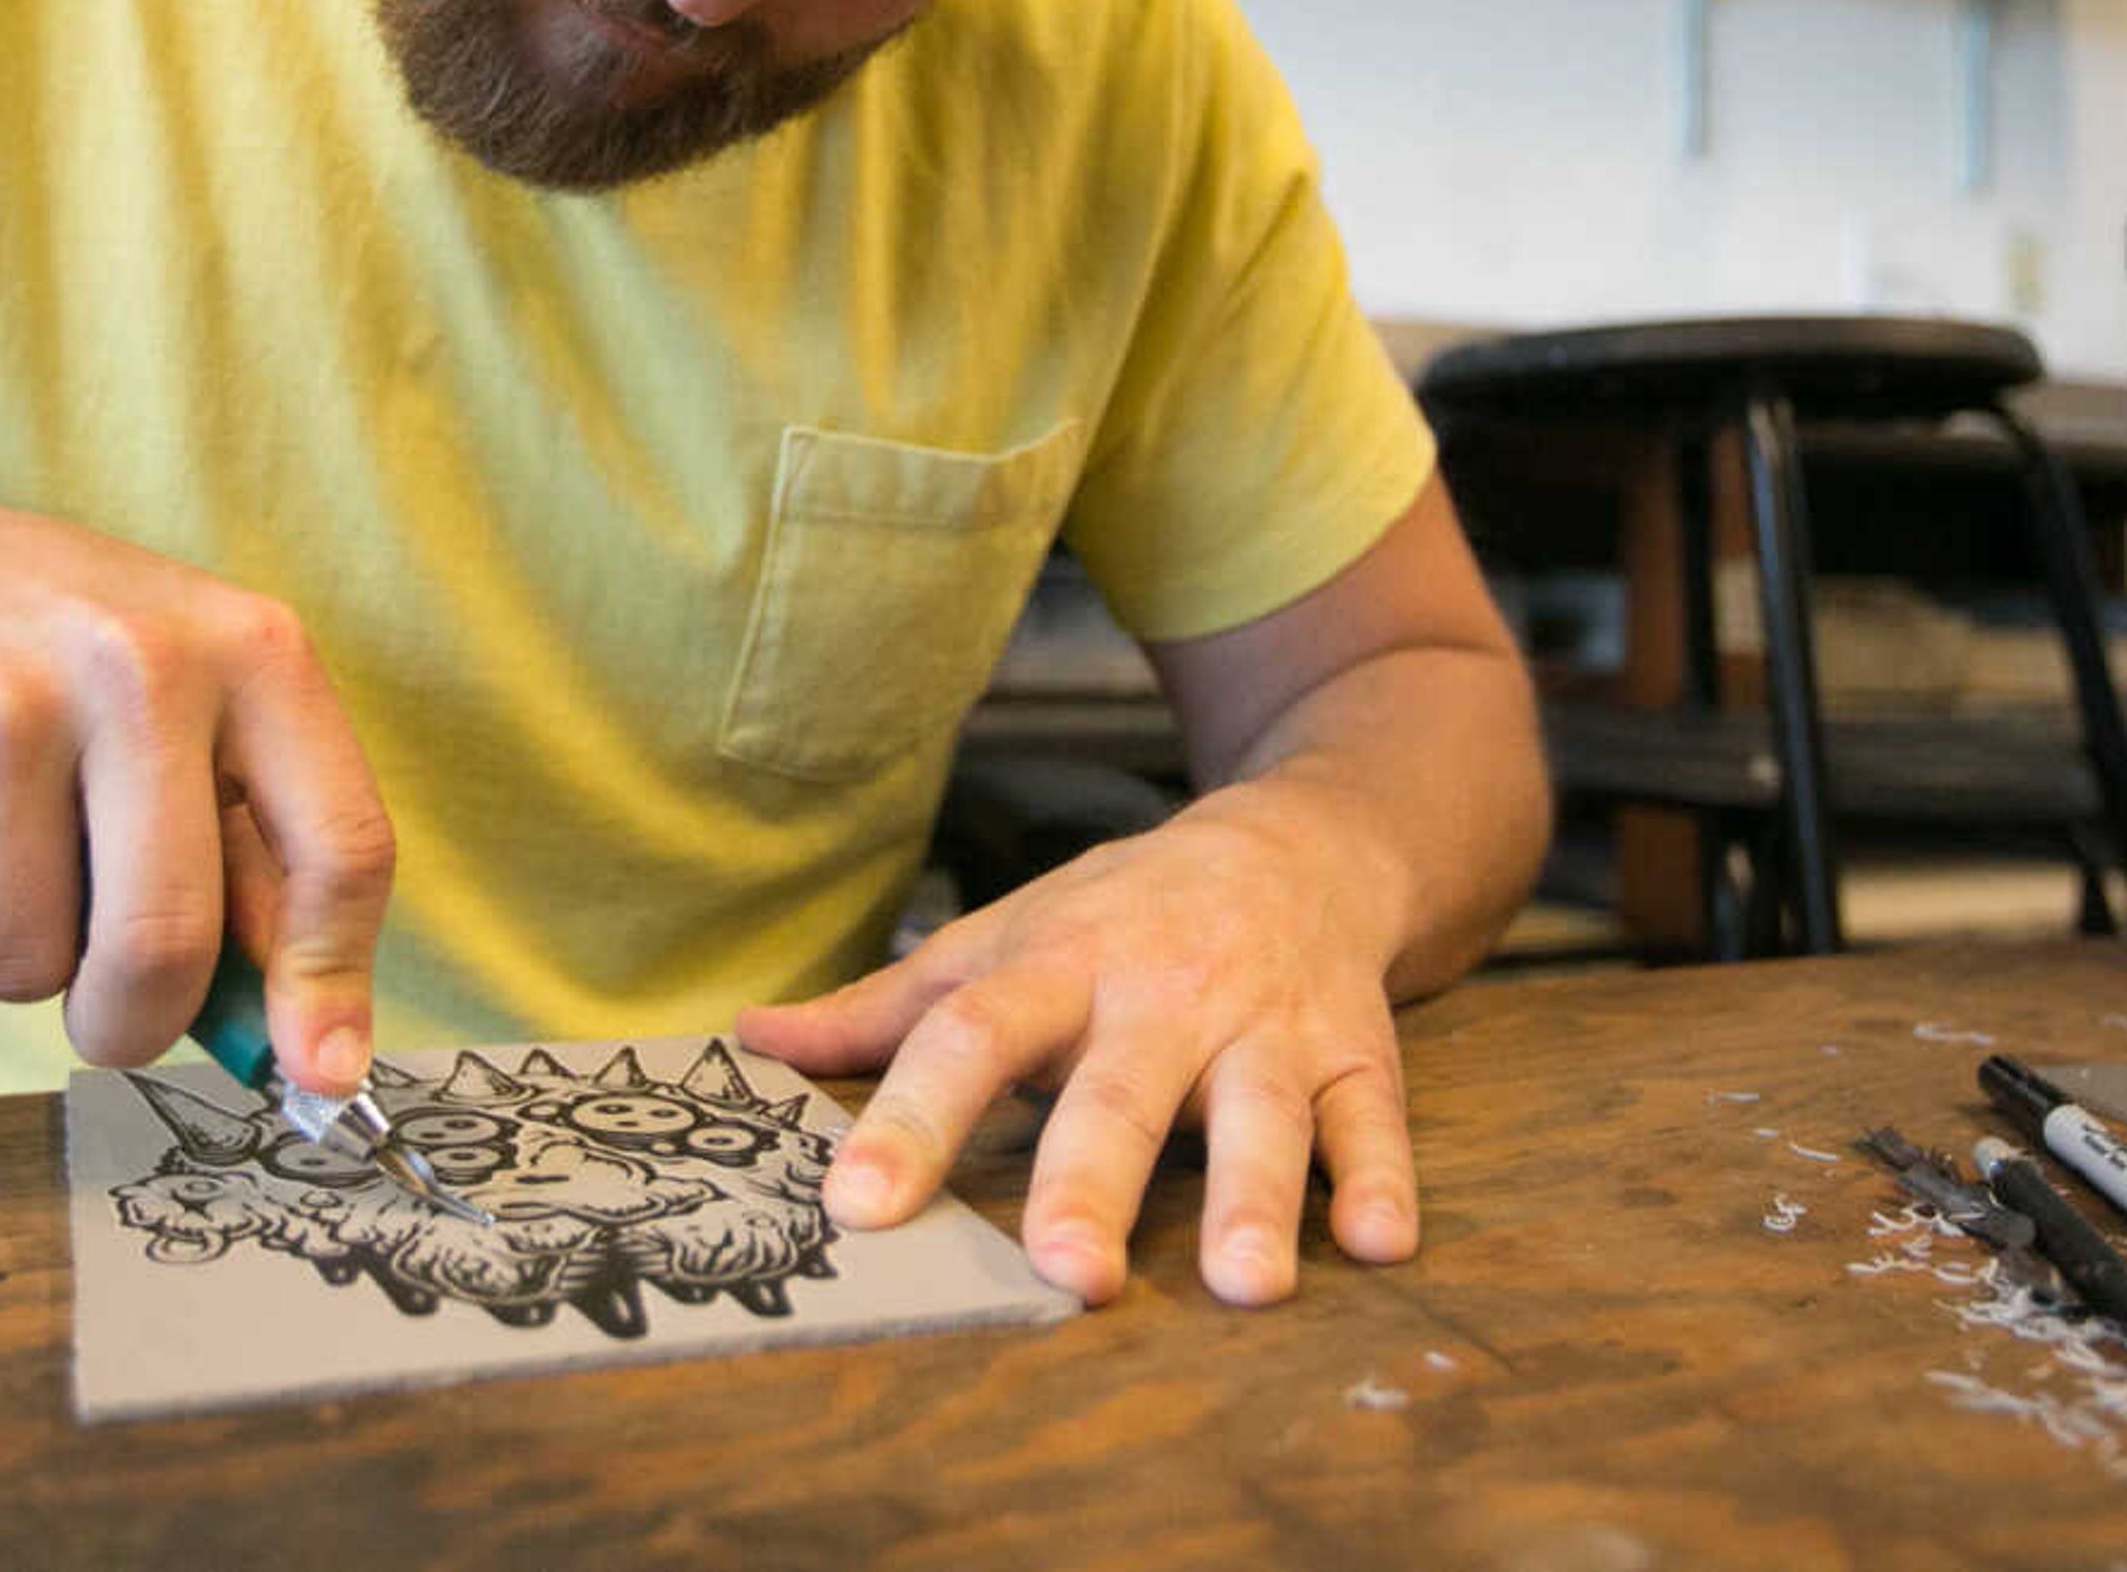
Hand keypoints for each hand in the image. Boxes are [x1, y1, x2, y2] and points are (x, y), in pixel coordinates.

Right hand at [0, 483, 395, 1089]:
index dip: (333, 984)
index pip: (340, 846)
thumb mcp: (208, 715)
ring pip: (21, 964)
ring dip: (17, 960)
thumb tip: (318, 1059)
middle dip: (134, 1022)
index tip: (318, 1077)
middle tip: (112, 1011)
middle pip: (163, 945)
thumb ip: (269, 871)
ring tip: (9, 854)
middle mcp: (135, 665)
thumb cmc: (81, 672)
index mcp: (254, 654)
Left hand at [734, 778, 1419, 1307]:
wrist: (1300, 841)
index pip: (970, 1037)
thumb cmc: (1123, 914)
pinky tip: (1377, 1242)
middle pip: (1119, 1091)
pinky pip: (1371, 1117)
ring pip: (1261, 1112)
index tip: (860, 1204)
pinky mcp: (1355, 1050)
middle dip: (1093, 1180)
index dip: (912, 1120)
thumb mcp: (1004, 938)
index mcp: (1057, 968)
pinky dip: (1378, 1177)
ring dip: (1255, 1197)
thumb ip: (886, 1006)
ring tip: (1244, 1284)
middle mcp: (1160, 995)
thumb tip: (747, 1042)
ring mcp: (1264, 1024)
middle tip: (1064, 1271)